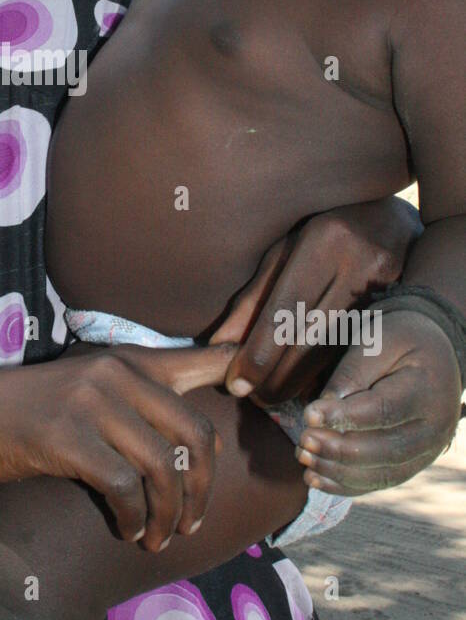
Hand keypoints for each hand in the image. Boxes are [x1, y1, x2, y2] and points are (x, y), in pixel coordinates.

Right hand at [0, 342, 236, 551]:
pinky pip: (125, 488)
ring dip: (170, 515)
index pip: (207, 359)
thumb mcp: (84, 388)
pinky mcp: (66, 438)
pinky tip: (127, 532)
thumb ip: (134, 397)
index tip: (275, 408)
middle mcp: (115, 373)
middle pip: (198, 432)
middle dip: (206, 486)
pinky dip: (134, 519)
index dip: (249, 377)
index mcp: (127, 359)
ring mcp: (91, 403)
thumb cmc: (24, 412)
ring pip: (164, 468)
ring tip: (158, 538)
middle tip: (193, 519)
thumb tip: (187, 435)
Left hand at [211, 197, 421, 403]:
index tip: (236, 384)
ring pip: (334, 352)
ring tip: (271, 395)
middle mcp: (359, 264)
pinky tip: (306, 387)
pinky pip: (354, 353)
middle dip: (277, 376)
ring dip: (299, 382)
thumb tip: (220, 342)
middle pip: (311, 337)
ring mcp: (386, 289)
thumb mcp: (286, 251)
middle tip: (251, 396)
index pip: (286, 309)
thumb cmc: (325, 235)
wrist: (393, 223)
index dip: (259, 352)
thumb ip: (255, 296)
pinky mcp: (400, 309)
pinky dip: (326, 374)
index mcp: (325, 241)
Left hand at [294, 311, 462, 493]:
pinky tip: (315, 478)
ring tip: (303, 457)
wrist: (432, 357)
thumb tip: (323, 408)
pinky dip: (346, 485)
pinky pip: (380, 482)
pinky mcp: (413, 465)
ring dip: (337, 471)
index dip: (344, 416)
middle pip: (385, 449)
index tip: (309, 414)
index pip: (384, 410)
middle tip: (303, 440)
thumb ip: (352, 373)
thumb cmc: (399, 342)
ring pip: (382, 473)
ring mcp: (427, 452)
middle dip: (339, 449)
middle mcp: (435, 428)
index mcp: (427, 390)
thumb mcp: (377, 342)